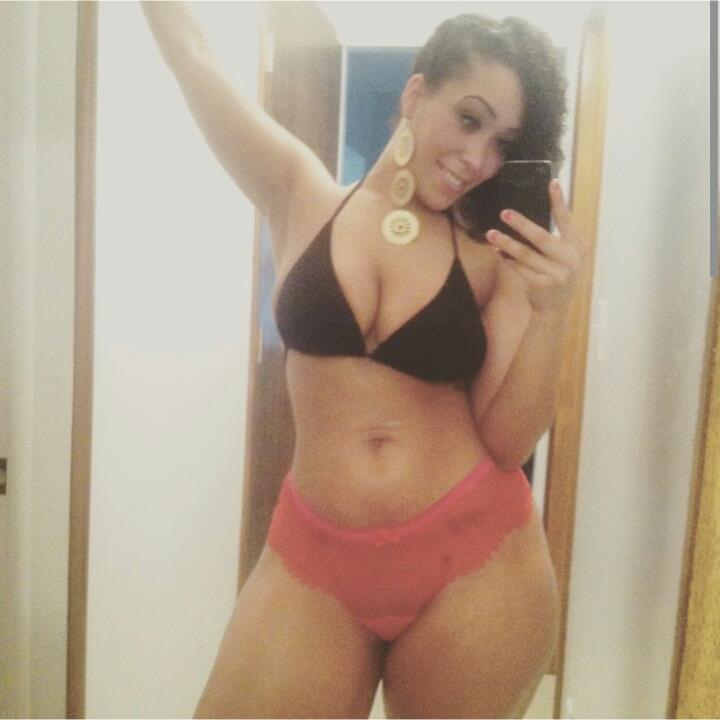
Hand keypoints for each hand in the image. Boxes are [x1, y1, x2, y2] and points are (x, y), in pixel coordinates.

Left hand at [485, 179, 587, 313]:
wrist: (555, 306)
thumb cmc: (557, 273)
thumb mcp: (565, 254)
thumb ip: (556, 236)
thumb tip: (531, 213)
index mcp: (577, 245)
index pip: (566, 220)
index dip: (559, 201)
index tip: (552, 183)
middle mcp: (570, 259)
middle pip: (541, 237)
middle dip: (521, 224)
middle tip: (505, 213)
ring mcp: (556, 274)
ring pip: (526, 254)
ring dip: (506, 243)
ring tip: (491, 234)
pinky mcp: (541, 285)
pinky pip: (519, 269)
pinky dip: (507, 260)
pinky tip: (497, 252)